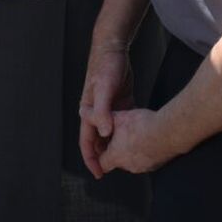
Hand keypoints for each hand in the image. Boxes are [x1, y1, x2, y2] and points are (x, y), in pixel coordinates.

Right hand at [78, 42, 134, 179]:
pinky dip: (125, 133)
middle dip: (103, 157)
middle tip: (113, 172)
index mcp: (89, 110)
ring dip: (114, 146)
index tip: (98, 174)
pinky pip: (121, 123)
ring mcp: (108, 107)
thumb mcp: (104, 88)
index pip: (87, 140)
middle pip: (98, 140)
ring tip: (125, 161)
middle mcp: (96, 111)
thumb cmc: (105, 66)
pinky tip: (135, 140)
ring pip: (109, 133)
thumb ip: (103, 111)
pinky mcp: (119, 102)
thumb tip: (105, 133)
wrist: (112, 47)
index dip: (91, 158)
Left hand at [96, 108, 175, 174]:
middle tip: (117, 136)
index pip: (101, 163)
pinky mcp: (157, 165)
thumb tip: (82, 112)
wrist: (170, 132)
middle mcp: (129, 166)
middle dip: (115, 151)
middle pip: (116, 161)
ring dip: (130, 151)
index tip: (99, 150)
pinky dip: (144, 151)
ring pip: (132, 161)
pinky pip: (146, 160)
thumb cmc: (142, 125)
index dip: (98, 156)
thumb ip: (96, 115)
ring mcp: (144, 167)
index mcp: (116, 156)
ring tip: (132, 135)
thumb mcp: (116, 116)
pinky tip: (147, 138)